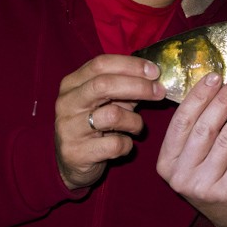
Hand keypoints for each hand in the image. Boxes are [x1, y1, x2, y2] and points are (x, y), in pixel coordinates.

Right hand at [55, 54, 164, 189]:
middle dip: (138, 86)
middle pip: (104, 84)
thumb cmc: (95, 125)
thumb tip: (154, 75)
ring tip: (137, 127)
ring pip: (112, 115)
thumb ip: (125, 86)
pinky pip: (114, 144)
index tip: (155, 71)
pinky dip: (128, 144)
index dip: (130, 65)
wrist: (72, 162)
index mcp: (72, 83)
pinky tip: (126, 144)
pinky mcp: (76, 153)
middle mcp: (66, 102)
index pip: (101, 64)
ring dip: (134, 121)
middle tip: (159, 92)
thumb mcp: (107, 101)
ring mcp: (68, 128)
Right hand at [158, 73, 226, 226]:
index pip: (181, 121)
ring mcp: (203, 186)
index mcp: (167, 162)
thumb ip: (197, 128)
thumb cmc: (214, 177)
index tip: (216, 76)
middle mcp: (180, 176)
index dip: (199, 96)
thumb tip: (212, 83)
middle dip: (226, 99)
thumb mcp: (195, 156)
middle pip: (205, 127)